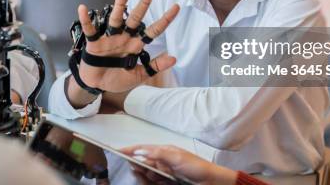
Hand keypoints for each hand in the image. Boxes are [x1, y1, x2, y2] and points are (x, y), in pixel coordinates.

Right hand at [74, 0, 178, 92]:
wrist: (97, 85)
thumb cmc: (117, 78)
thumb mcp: (139, 75)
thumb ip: (154, 67)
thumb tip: (174, 59)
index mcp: (136, 45)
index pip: (153, 30)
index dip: (165, 20)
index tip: (177, 7)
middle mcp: (125, 37)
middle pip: (136, 18)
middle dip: (144, 3)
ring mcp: (110, 38)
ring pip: (116, 18)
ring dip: (119, 3)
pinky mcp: (95, 43)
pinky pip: (90, 29)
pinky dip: (86, 20)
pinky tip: (83, 9)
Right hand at [121, 145, 237, 184]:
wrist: (210, 182)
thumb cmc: (196, 167)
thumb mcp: (177, 158)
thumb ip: (158, 154)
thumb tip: (140, 151)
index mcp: (165, 151)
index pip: (144, 149)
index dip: (131, 150)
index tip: (118, 151)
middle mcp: (163, 161)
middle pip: (143, 162)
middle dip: (139, 166)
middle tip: (138, 169)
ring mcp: (165, 172)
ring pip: (148, 174)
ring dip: (146, 176)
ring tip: (156, 177)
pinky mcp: (167, 183)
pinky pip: (154, 182)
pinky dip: (152, 182)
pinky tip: (155, 181)